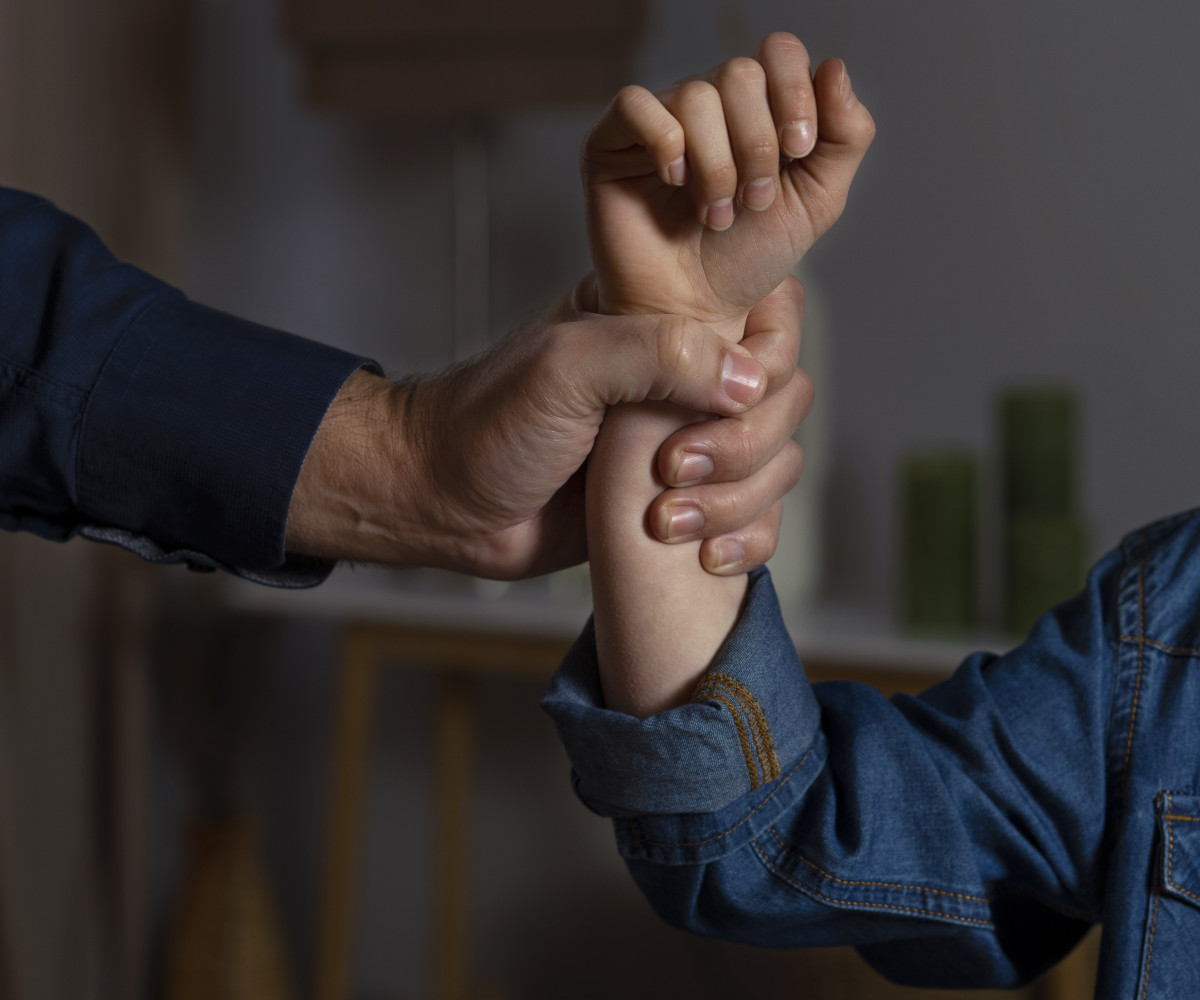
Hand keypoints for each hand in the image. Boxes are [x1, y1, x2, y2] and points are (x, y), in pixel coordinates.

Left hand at [284, 278, 805, 578]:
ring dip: (739, 500)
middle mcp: (686, 377)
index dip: (767, 359)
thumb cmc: (488, 425)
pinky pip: (756, 518)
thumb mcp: (565, 366)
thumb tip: (749, 381)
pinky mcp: (684, 503)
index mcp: (664, 321)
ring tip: (665, 520)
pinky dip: (748, 539)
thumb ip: (657, 354)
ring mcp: (689, 441)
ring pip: (778, 462)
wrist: (445, 504)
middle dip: (744, 445)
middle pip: (786, 397)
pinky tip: (705, 555)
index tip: (722, 398)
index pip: (769, 316)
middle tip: (672, 469)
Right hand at [584, 32, 874, 336]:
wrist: (695, 313)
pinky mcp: (612, 142)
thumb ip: (845, 137)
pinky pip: (636, 104)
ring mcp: (659, 120)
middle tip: (753, 202)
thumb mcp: (817, 202)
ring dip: (717, 165)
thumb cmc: (747, 261)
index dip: (795, 92)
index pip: (778, 54)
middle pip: (740, 73)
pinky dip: (665, 144)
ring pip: (696, 96)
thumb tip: (835, 67)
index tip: (798, 149)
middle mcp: (709, 106)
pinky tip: (674, 183)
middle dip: (757, 144)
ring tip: (714, 214)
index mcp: (758, 108)